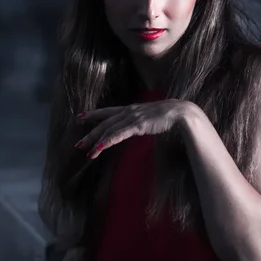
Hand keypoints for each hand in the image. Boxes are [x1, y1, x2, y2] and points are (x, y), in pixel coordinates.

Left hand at [74, 100, 188, 158]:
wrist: (181, 112)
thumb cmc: (169, 116)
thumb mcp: (150, 117)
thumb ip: (141, 120)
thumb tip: (137, 125)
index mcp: (130, 108)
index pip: (107, 111)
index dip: (93, 114)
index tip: (80, 117)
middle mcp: (128, 111)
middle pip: (104, 123)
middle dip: (90, 134)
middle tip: (78, 144)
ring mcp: (132, 117)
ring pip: (109, 130)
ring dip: (96, 142)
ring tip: (86, 151)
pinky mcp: (137, 125)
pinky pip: (118, 135)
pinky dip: (107, 142)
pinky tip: (99, 148)